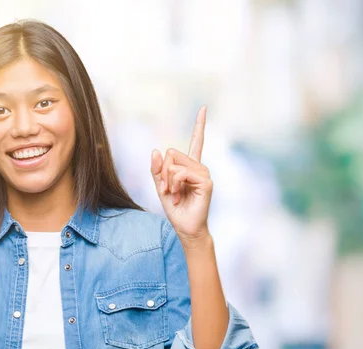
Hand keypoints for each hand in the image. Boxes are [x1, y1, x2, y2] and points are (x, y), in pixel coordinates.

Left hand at [150, 106, 212, 241]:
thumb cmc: (175, 208)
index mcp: (190, 166)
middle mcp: (199, 167)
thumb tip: (156, 150)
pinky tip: (179, 194)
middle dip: (163, 172)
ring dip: (168, 181)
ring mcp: (204, 174)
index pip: (196, 141)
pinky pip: (181, 173)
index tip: (204, 108)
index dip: (200, 125)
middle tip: (168, 189)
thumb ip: (157, 170)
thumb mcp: (161, 187)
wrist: (185, 227)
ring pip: (175, 164)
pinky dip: (174, 184)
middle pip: (172, 153)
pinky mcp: (206, 182)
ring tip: (175, 194)